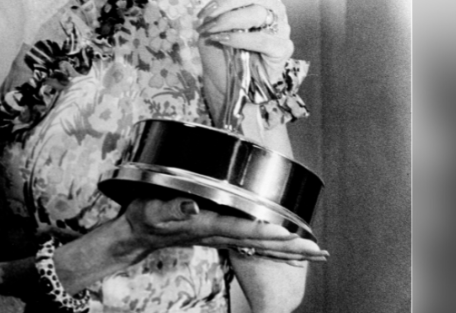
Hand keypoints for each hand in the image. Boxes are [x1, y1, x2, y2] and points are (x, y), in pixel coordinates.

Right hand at [122, 196, 326, 264]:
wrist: (137, 233)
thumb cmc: (145, 218)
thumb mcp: (153, 210)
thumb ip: (172, 208)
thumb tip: (192, 204)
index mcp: (206, 226)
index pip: (241, 230)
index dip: (265, 231)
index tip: (289, 233)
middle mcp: (217, 233)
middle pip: (260, 242)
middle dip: (289, 247)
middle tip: (317, 250)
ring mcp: (220, 235)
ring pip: (259, 244)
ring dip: (287, 249)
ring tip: (314, 251)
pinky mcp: (218, 232)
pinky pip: (251, 242)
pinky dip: (272, 246)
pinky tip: (287, 249)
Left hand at [196, 0, 293, 101]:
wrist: (225, 83)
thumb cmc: (221, 50)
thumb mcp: (214, 21)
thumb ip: (219, 1)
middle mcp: (272, 7)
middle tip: (206, 14)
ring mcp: (280, 28)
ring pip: (257, 12)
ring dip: (226, 21)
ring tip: (210, 31)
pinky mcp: (282, 49)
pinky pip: (263, 39)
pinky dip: (239, 38)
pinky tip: (223, 40)